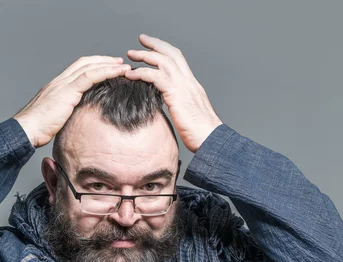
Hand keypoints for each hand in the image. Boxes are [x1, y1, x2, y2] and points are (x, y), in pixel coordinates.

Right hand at [13, 56, 130, 147]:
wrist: (26, 130)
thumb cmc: (36, 130)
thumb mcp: (54, 120)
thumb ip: (64, 116)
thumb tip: (74, 123)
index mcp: (55, 87)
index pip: (76, 70)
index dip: (93, 66)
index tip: (106, 67)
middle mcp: (59, 81)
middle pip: (84, 63)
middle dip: (103, 61)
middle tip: (119, 62)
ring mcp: (63, 84)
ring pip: (89, 66)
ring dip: (109, 64)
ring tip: (124, 66)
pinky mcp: (67, 91)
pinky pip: (91, 76)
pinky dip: (107, 72)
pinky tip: (119, 72)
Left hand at [125, 34, 222, 152]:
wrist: (212, 140)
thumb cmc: (202, 134)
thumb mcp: (188, 115)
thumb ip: (178, 106)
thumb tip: (167, 107)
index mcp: (192, 86)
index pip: (179, 60)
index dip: (165, 51)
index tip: (153, 47)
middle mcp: (189, 82)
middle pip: (172, 54)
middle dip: (155, 44)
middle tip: (141, 39)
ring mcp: (184, 87)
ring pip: (163, 61)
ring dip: (145, 56)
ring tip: (130, 55)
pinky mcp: (177, 95)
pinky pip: (156, 77)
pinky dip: (142, 73)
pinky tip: (131, 75)